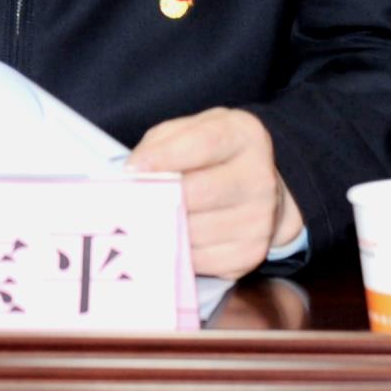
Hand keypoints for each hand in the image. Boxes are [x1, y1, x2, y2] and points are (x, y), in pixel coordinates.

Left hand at [126, 108, 304, 279]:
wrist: (257, 189)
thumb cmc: (213, 156)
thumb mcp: (190, 131)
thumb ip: (160, 143)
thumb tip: (135, 171)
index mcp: (244, 135)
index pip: (204, 144)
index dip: (165, 157)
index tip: (133, 169)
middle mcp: (259, 177)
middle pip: (197, 192)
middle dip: (158, 197)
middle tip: (131, 200)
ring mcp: (259, 219)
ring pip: (192, 230)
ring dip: (164, 226)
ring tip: (150, 217)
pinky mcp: (249, 254)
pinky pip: (198, 259)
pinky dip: (177, 250)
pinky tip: (174, 235)